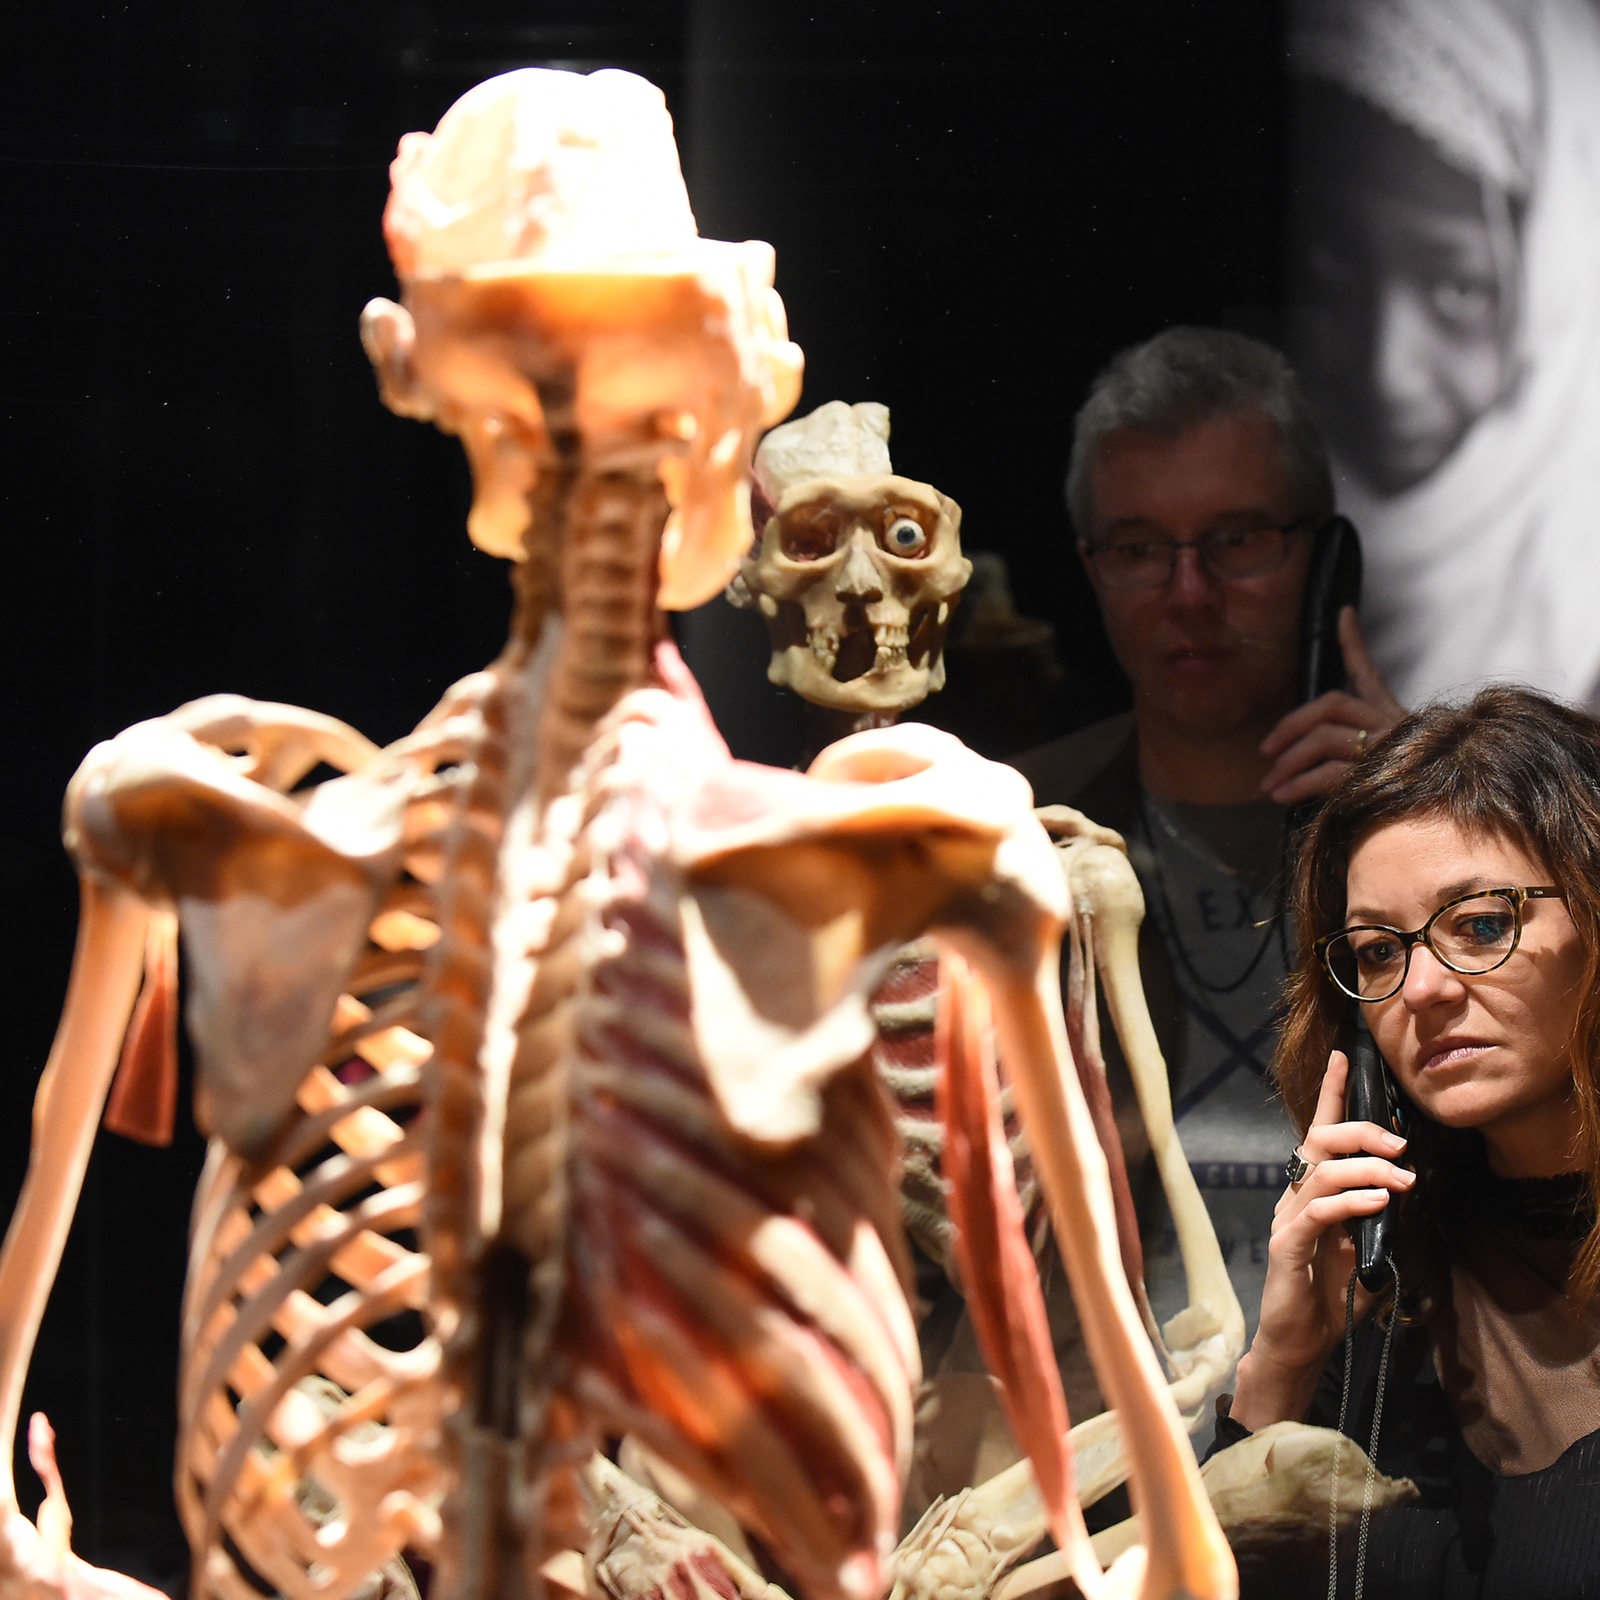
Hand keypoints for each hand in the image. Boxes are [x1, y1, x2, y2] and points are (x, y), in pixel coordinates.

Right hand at [1229, 1049, 1413, 1429]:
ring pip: (1322, 1170)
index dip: (1332, 1093)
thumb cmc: (1332, 1295)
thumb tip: (1406, 1190)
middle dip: (1362, 1132)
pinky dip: (1350, 1203)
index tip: (1345, 1058)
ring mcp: (1288, 1217)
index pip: (1320, 1132)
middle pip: (1320, 1140)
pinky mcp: (1287, 1244)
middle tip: (1400, 1147)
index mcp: (1313, 1190)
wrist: (1301, 1341)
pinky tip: (1377, 1206)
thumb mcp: (1368, 1250)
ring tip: (1401, 1182)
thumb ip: (1381, 1219)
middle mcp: (1296, 1194)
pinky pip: (1317, 1212)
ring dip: (1367, 1170)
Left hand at [1258, 607, 1405, 805]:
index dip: (1354, 643)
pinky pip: (1329, 773)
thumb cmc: (1417, 791)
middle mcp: (1393, 726)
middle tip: (1266, 749)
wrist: (1457, 818)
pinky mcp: (1381, 776)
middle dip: (1292, 724)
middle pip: (1332, 704)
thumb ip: (1354, 751)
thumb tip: (1303, 757)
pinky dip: (1300, 784)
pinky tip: (1282, 795)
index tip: (1343, 614)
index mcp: (1394, 717)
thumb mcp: (1391, 762)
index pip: (1369, 674)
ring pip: (1325, 738)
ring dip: (1289, 761)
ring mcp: (1388, 749)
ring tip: (1268, 784)